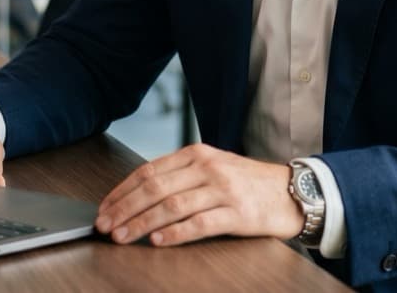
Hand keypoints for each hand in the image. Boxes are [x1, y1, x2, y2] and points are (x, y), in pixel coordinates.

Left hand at [96, 143, 302, 246]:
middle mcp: (207, 168)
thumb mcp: (213, 168)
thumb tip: (139, 196)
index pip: (148, 171)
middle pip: (155, 188)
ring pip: (171, 206)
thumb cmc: (248, 183)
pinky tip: (158, 241)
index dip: (122, 191)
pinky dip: (175, 233)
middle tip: (105, 226)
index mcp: (196, 154)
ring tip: (123, 237)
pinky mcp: (237, 213)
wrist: (292, 191)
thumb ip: (181, 176)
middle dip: (124, 209)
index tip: (104, 208)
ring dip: (141, 223)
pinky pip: (199, 224)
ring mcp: (223, 190)